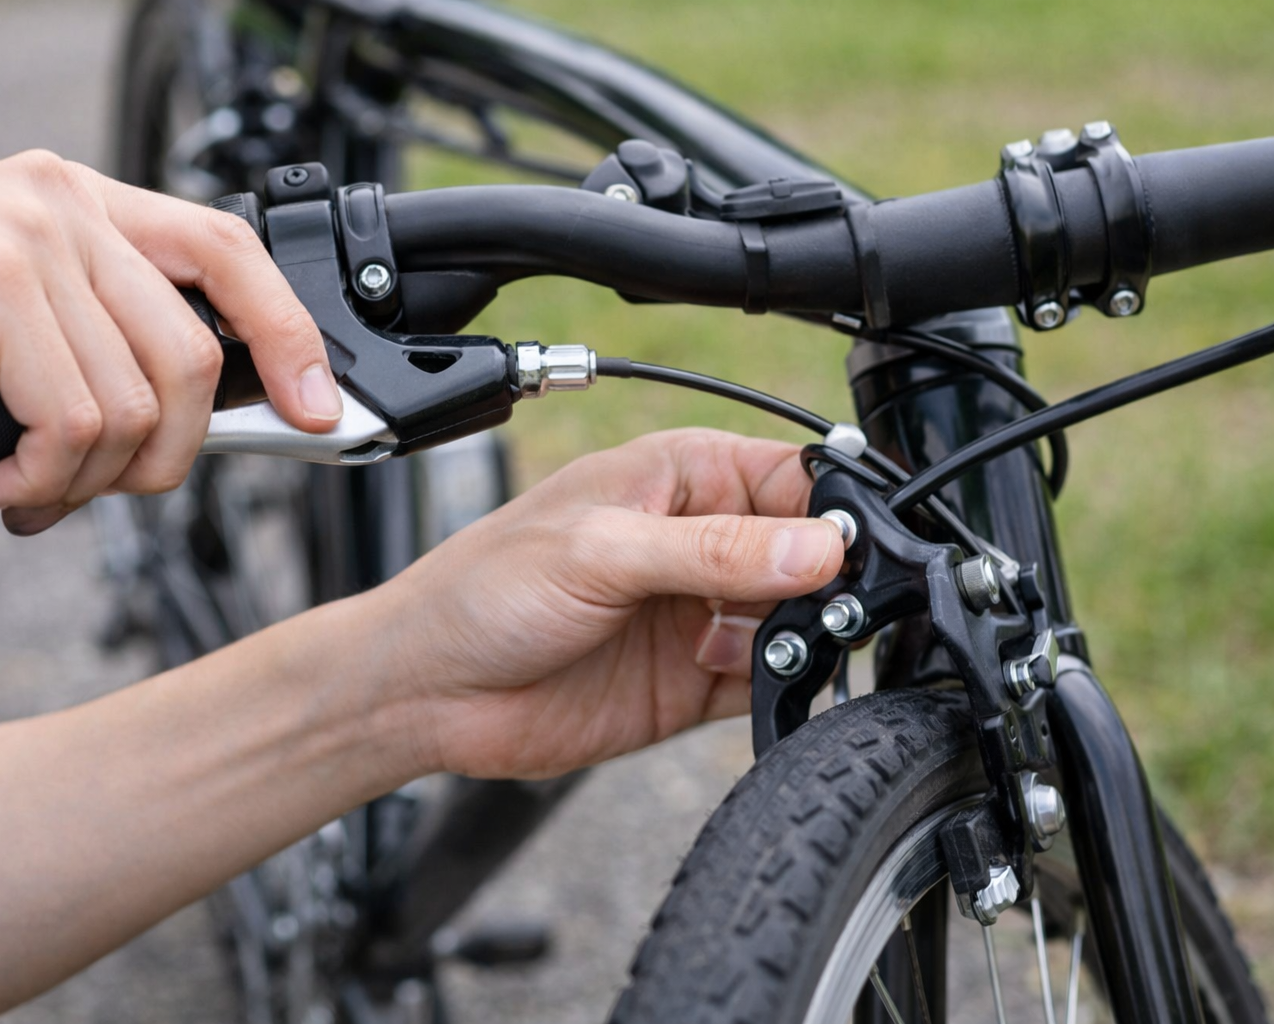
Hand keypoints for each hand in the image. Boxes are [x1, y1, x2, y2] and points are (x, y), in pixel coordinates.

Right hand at [0, 144, 339, 533]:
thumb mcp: (16, 304)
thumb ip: (95, 338)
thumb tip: (177, 430)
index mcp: (94, 207)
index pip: (231, 254)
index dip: (288, 335)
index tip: (315, 410)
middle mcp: (76, 212)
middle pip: (193, 358)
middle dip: (167, 456)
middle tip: (105, 487)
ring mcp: (38, 246)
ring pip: (134, 405)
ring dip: (87, 482)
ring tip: (27, 490)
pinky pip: (74, 421)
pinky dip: (43, 478)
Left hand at [383, 428, 843, 778]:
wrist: (428, 691)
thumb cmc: (484, 591)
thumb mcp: (601, 553)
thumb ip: (712, 551)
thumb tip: (816, 549)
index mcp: (681, 477)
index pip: (794, 477)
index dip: (834, 510)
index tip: (852, 551)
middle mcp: (701, 542)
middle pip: (810, 552)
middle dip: (828, 579)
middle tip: (826, 608)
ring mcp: (701, 613)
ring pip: (800, 618)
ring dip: (808, 634)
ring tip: (768, 646)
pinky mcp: (695, 683)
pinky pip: (770, 680)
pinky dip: (786, 686)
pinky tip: (764, 683)